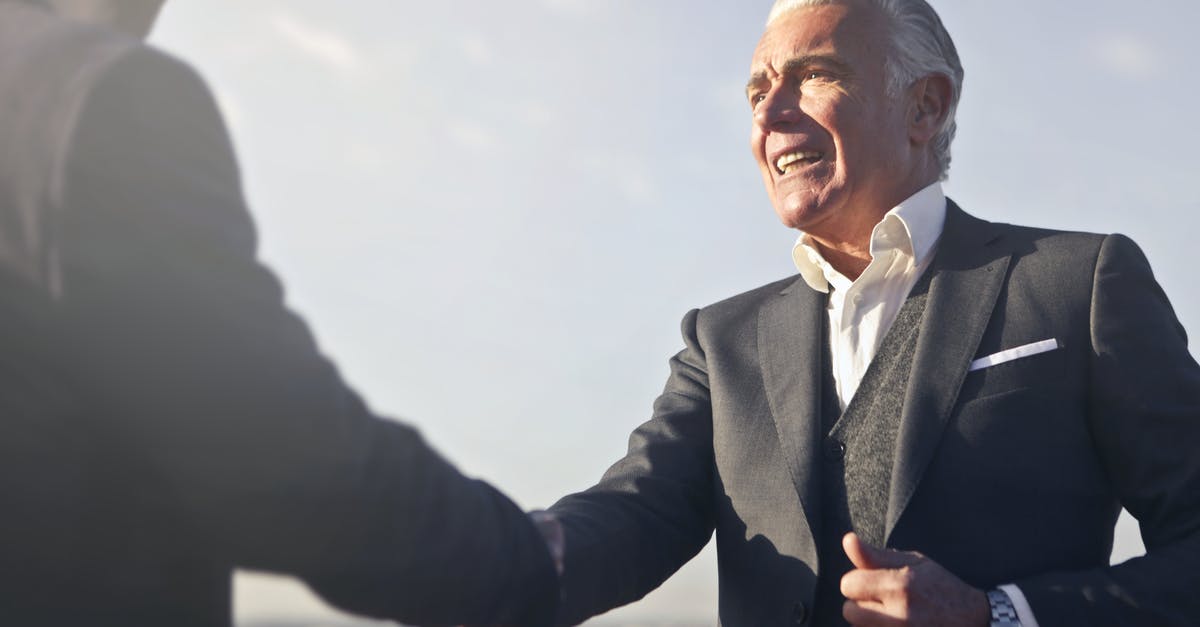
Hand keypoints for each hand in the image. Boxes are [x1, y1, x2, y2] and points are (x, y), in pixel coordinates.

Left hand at [839, 532, 988, 626]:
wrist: (973, 621)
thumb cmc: (942, 588)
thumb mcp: (914, 563)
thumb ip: (876, 555)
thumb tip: (848, 540)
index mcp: (900, 586)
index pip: (848, 584)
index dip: (859, 581)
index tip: (875, 581)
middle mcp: (898, 615)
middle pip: (849, 611)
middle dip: (861, 603)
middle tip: (885, 600)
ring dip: (870, 621)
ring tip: (894, 614)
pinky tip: (897, 625)